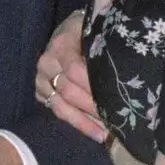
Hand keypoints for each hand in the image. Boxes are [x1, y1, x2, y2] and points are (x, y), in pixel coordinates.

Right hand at [35, 10, 107, 141]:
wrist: (68, 30)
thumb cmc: (88, 30)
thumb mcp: (96, 29)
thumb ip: (104, 46)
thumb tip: (125, 70)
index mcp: (62, 45)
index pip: (75, 71)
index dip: (94, 86)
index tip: (116, 99)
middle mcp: (47, 62)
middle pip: (68, 91)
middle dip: (93, 108)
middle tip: (116, 121)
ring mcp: (41, 78)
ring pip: (60, 106)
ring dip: (84, 122)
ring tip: (105, 134)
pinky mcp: (40, 91)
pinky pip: (56, 111)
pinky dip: (76, 123)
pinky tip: (95, 131)